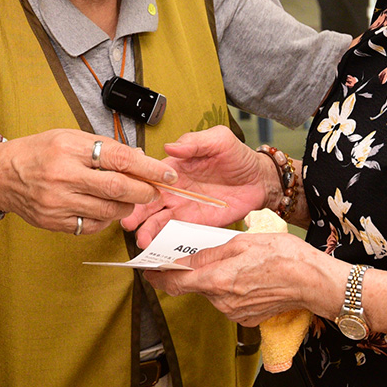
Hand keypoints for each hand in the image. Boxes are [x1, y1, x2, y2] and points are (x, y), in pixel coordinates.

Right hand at [0, 129, 174, 235]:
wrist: (0, 175)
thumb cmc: (37, 152)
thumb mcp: (69, 137)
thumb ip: (103, 148)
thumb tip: (139, 158)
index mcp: (69, 148)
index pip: (119, 158)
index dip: (149, 168)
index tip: (167, 174)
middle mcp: (63, 175)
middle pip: (118, 189)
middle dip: (144, 192)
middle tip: (155, 191)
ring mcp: (58, 202)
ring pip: (108, 211)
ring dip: (127, 207)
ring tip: (128, 199)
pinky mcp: (54, 222)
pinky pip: (91, 225)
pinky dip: (105, 219)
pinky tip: (104, 209)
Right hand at [122, 125, 274, 244]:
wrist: (259, 180)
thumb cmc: (237, 157)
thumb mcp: (219, 140)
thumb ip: (194, 142)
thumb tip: (170, 147)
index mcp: (174, 168)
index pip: (149, 175)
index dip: (136, 184)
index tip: (127, 192)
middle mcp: (173, 189)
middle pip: (147, 201)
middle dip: (136, 212)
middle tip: (127, 221)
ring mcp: (182, 207)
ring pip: (157, 220)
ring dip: (147, 229)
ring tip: (141, 239)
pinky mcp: (194, 223)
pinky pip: (174, 233)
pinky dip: (163, 240)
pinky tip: (155, 246)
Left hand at [144, 232, 316, 326]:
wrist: (314, 282)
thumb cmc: (283, 256)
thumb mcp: (241, 242)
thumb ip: (208, 253)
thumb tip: (184, 259)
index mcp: (217, 280)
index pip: (174, 283)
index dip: (157, 276)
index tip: (148, 269)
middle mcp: (222, 302)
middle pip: (193, 287)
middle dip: (191, 271)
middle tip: (198, 253)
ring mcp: (234, 313)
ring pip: (210, 293)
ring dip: (213, 278)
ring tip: (233, 262)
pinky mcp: (245, 318)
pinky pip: (226, 301)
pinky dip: (228, 289)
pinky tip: (245, 276)